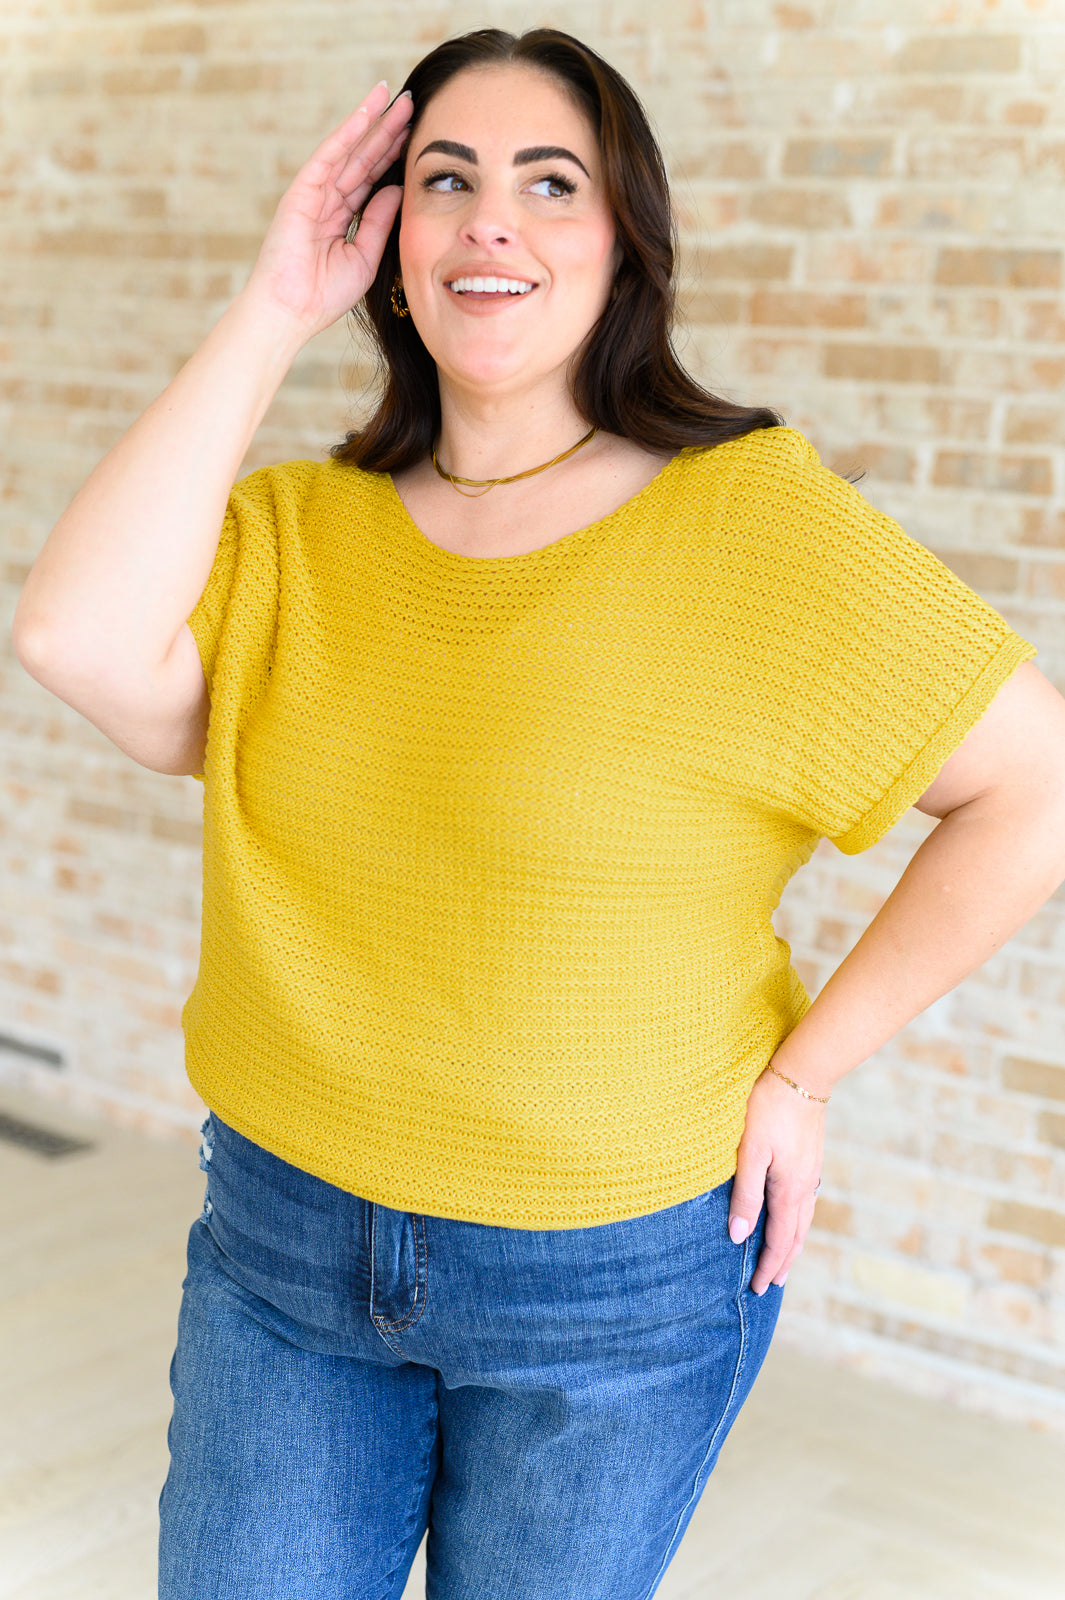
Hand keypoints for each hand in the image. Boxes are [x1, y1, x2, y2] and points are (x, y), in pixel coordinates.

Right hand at [242, 80, 413, 338]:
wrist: (291, 311)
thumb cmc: (323, 296)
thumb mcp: (365, 257)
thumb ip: (379, 222)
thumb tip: (398, 188)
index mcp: (343, 217)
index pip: (373, 178)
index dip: (394, 155)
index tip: (417, 134)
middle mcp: (328, 200)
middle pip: (364, 157)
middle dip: (388, 131)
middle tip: (412, 102)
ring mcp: (314, 193)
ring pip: (350, 150)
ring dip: (372, 122)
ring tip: (395, 96)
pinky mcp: (302, 191)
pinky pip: (329, 155)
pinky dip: (348, 132)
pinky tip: (367, 113)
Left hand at [727, 1064, 826, 1295]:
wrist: (800, 1075)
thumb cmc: (768, 1110)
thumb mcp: (750, 1152)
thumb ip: (745, 1194)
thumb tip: (739, 1235)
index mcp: (789, 1190)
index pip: (780, 1240)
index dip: (768, 1265)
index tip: (757, 1288)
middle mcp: (805, 1186)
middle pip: (796, 1235)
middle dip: (782, 1262)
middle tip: (770, 1284)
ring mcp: (811, 1172)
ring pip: (804, 1219)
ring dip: (793, 1244)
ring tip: (784, 1259)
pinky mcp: (811, 1159)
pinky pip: (806, 1202)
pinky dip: (798, 1221)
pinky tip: (792, 1215)